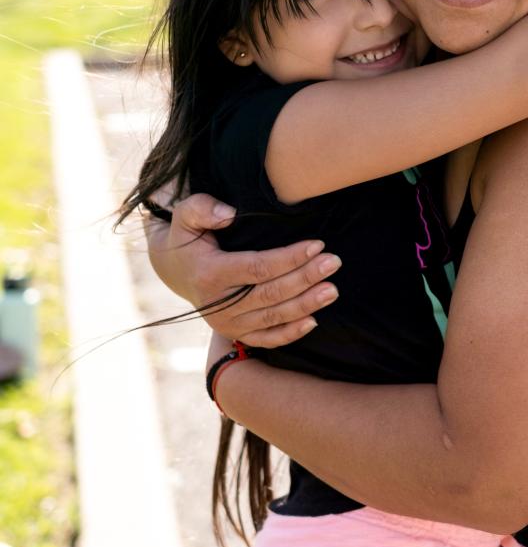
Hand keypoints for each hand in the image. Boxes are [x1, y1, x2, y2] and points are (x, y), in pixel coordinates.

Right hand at [147, 192, 341, 346]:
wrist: (175, 270)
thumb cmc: (188, 236)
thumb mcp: (185, 214)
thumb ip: (203, 208)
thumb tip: (230, 214)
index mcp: (209, 274)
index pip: (257, 268)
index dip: (289, 258)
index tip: (317, 244)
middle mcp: (218, 305)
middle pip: (270, 293)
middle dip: (305, 278)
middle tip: (333, 262)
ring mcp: (226, 323)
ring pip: (273, 317)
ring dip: (306, 304)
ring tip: (332, 290)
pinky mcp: (234, 333)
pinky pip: (265, 339)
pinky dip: (290, 333)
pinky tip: (314, 321)